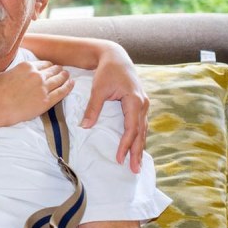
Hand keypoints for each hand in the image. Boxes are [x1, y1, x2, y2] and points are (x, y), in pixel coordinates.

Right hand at [0, 60, 73, 130]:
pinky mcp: (46, 101)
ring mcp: (42, 88)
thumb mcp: (4, 74)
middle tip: (62, 71)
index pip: (43, 64)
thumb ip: (16, 72)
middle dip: (58, 70)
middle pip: (52, 71)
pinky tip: (72, 84)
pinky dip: (68, 87)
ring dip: (64, 77)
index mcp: (26, 66)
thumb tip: (17, 73)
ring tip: (68, 76)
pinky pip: (61, 92)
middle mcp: (37, 75)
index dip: (48, 66)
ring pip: (59, 80)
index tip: (51, 67)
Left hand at [81, 44, 148, 172]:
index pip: (131, 128)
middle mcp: (142, 104)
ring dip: (140, 147)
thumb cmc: (107, 72)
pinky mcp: (140, 104)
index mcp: (134, 101)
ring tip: (137, 164)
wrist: (116, 57)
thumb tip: (84, 126)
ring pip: (143, 130)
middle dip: (137, 152)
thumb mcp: (99, 89)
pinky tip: (137, 147)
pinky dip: (139, 137)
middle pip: (140, 133)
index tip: (119, 158)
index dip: (125, 145)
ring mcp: (143, 104)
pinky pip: (141, 124)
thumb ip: (93, 108)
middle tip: (135, 170)